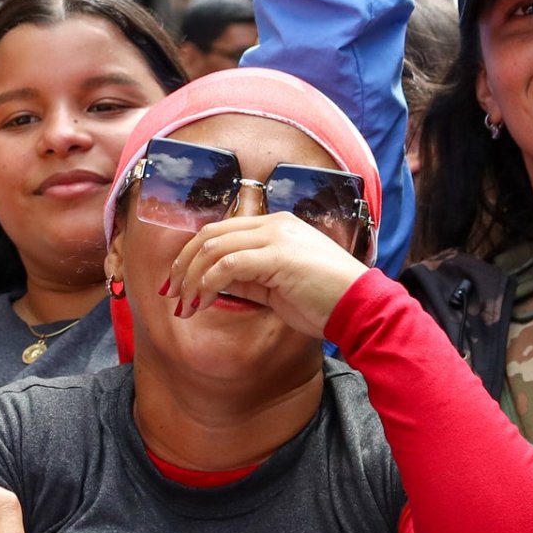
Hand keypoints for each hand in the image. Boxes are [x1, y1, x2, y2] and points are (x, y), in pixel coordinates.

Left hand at [161, 210, 369, 339]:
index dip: (192, 255)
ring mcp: (276, 236)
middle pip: (209, 235)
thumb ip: (247, 278)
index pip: (220, 231)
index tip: (178, 283)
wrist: (362, 309)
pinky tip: (202, 303)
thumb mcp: (277, 287)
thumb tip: (212, 283)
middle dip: (182, 265)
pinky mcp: (277, 255)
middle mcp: (274, 224)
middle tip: (170, 293)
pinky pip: (227, 264)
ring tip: (184, 304)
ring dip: (191, 278)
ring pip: (213, 248)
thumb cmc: (325, 302)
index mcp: (276, 226)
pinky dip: (206, 283)